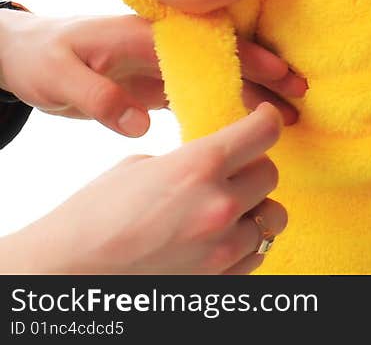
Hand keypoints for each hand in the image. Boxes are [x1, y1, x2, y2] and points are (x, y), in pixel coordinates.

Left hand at [0, 9, 306, 134]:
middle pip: (223, 56)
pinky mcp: (152, 81)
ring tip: (290, 110)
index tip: (282, 76)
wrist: (24, 52)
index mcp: (145, 35)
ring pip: (216, 74)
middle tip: (303, 93)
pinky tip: (247, 120)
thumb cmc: (42, 58)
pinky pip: (197, 90)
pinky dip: (226, 102)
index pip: (208, 46)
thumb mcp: (62, 78)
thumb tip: (140, 124)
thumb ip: (100, 99)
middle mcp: (160, 44)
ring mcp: (159, 62)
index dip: (247, 59)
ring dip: (252, 90)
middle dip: (265, 73)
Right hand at [0, 102, 287, 275]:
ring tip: (225, 209)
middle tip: (233, 169)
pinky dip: (243, 245)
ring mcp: (221, 250)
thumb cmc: (95, 214)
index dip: (266, 121)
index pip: (264, 132)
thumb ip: (190, 162)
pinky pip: (254, 256)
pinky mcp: (218, 282)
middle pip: (270, 174)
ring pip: (270, 219)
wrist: (68, 273)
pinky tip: (216, 238)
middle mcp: (219, 206)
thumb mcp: (143, 166)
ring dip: (253, 210)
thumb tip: (217, 163)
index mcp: (199, 165)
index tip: (263, 119)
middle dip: (253, 167)